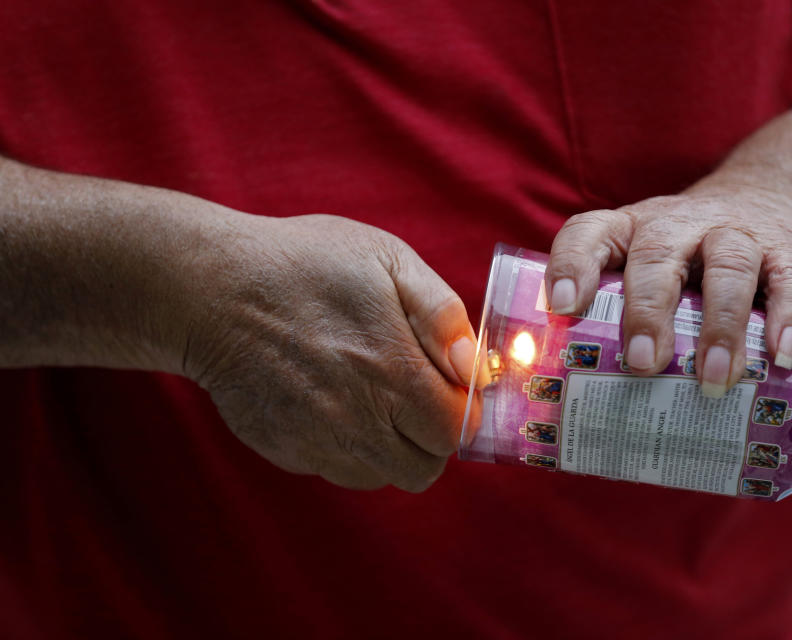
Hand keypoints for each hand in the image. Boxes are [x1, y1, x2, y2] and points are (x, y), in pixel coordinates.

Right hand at [179, 214, 475, 491]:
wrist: (209, 288)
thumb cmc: (304, 263)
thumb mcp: (386, 260)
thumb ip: (442, 314)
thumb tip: (473, 368)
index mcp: (393, 370)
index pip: (456, 430)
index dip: (462, 410)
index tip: (449, 386)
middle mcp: (358, 418)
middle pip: (424, 468)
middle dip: (432, 437)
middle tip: (416, 398)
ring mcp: (317, 441)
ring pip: (381, 476)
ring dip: (392, 448)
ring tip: (374, 400)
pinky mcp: (284, 450)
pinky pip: (336, 470)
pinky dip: (348, 449)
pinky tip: (334, 405)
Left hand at [544, 180, 791, 396]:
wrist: (774, 201)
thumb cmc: (688, 263)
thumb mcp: (649, 273)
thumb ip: (623, 323)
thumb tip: (588, 417)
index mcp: (628, 231)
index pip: (589, 233)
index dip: (572, 265)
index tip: (563, 306)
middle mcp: (676, 224)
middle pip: (656, 256)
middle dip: (648, 310)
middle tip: (643, 363)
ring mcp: (733, 232)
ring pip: (727, 268)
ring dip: (720, 325)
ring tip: (713, 379)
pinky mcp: (786, 251)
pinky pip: (788, 281)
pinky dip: (788, 318)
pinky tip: (783, 356)